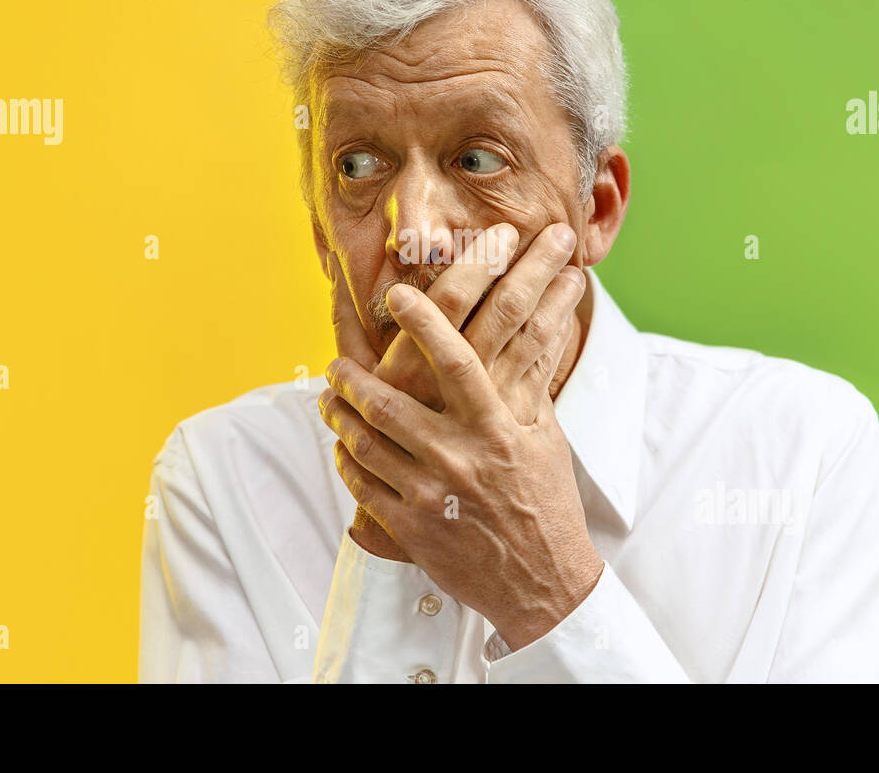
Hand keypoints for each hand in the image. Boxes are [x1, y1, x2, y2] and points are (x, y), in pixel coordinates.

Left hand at [325, 222, 585, 561]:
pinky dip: (346, 461)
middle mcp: (459, 458)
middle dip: (351, 378)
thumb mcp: (548, 439)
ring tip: (329, 399)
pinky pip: (363, 487)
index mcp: (496, 430)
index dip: (424, 323)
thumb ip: (527, 386)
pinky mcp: (412, 530)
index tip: (398, 294)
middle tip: (335, 363)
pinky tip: (343, 446)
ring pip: (365, 444)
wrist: (545, 584)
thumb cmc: (549, 505)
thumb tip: (533, 330)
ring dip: (339, 416)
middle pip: (388, 404)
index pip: (454, 362)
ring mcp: (431, 496)